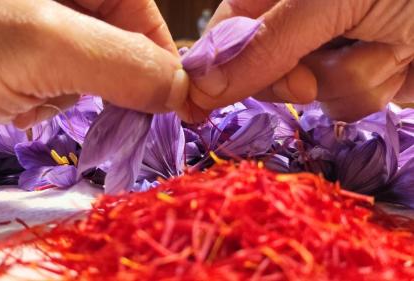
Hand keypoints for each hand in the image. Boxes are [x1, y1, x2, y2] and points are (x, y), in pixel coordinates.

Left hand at [0, 0, 188, 136]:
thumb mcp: (38, 45)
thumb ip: (121, 61)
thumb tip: (183, 91)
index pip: (142, 12)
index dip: (162, 61)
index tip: (177, 111)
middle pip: (114, 38)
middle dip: (102, 80)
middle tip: (67, 99)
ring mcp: (25, 17)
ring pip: (82, 63)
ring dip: (65, 92)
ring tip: (23, 97)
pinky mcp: (2, 46)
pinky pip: (47, 75)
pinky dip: (38, 96)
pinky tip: (9, 101)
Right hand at [187, 0, 413, 121]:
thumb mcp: (331, 0)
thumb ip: (265, 42)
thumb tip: (201, 84)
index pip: (225, 33)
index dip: (213, 69)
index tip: (199, 104)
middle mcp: (300, 21)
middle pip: (259, 71)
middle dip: (291, 75)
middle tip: (314, 67)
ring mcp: (331, 52)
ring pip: (305, 92)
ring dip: (344, 79)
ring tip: (384, 47)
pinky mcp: (361, 79)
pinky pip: (342, 104)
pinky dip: (371, 89)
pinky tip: (398, 62)